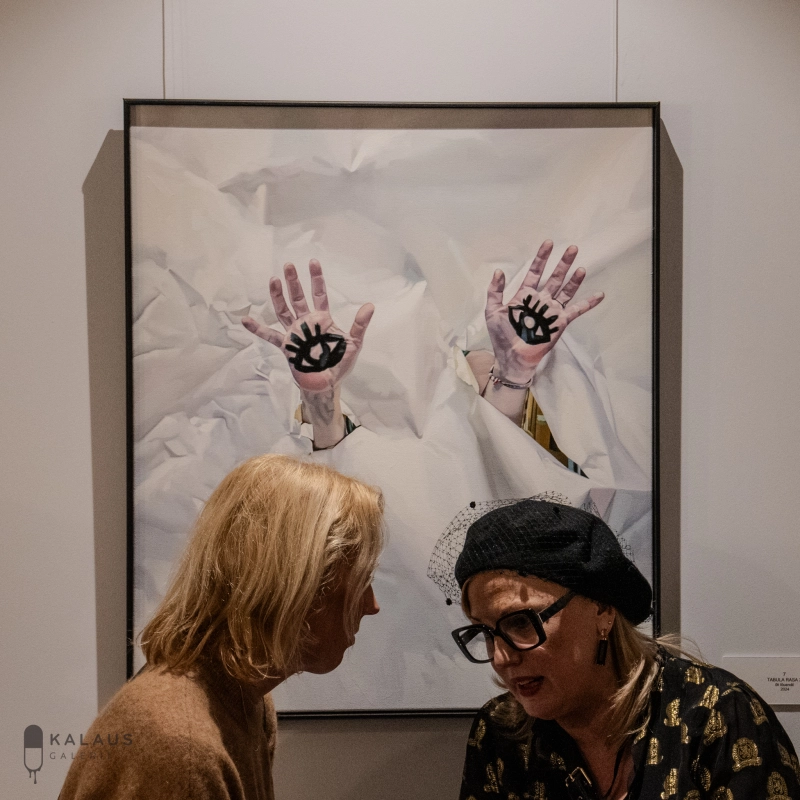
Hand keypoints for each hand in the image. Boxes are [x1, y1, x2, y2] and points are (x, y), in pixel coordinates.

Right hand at [242, 259, 373, 393]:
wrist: (327, 384)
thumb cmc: (341, 364)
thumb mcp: (354, 343)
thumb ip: (360, 324)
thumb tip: (370, 305)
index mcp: (322, 319)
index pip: (318, 294)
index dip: (316, 278)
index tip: (313, 262)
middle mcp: (306, 322)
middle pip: (298, 298)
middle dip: (293, 282)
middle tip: (289, 265)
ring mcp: (294, 333)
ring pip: (283, 310)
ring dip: (278, 296)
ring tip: (273, 279)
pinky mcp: (286, 346)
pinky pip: (269, 336)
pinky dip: (257, 328)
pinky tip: (245, 320)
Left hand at [485, 240, 603, 383]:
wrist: (512, 356)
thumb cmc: (501, 335)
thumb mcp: (492, 311)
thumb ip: (495, 291)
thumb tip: (499, 271)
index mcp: (524, 295)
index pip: (534, 272)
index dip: (541, 258)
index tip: (548, 243)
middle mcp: (540, 300)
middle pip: (554, 277)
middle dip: (562, 263)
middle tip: (572, 248)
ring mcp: (551, 310)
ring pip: (566, 290)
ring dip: (574, 279)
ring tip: (581, 266)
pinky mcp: (560, 322)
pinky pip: (576, 310)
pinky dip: (588, 303)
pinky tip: (599, 294)